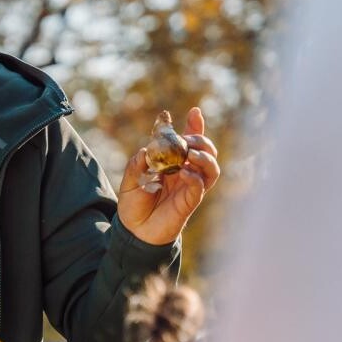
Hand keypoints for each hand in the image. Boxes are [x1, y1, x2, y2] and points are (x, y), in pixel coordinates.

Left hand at [118, 107, 219, 244]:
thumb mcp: (131, 179)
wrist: (135, 230)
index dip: (195, 126)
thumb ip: (137, 164)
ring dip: (205, 157)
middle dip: (201, 140)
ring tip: (191, 154)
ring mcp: (189, 187)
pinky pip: (200, 187)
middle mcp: (185, 172)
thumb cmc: (134, 203)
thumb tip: (147, 150)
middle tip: (189, 140)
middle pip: (206, 151)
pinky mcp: (190, 202)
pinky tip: (184, 173)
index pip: (189, 141)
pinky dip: (195, 177)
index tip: (195, 111)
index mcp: (173, 162)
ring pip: (211, 168)